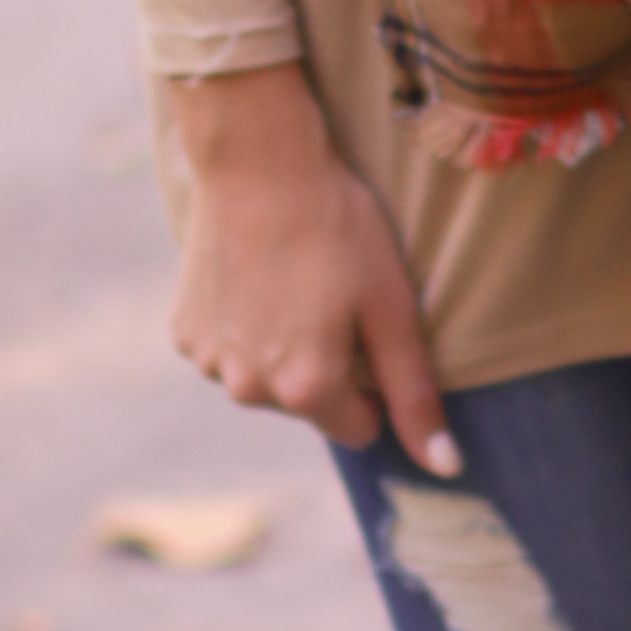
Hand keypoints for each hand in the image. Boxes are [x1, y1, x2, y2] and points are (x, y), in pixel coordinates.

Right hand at [165, 64, 457, 469]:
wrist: (258, 163)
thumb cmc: (338, 228)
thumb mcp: (391, 309)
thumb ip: (414, 394)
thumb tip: (447, 468)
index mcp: (305, 390)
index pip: (360, 430)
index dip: (374, 385)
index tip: (368, 330)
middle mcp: (249, 390)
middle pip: (311, 405)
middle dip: (327, 367)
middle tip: (330, 296)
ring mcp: (210, 363)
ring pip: (268, 380)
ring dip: (284, 348)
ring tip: (292, 282)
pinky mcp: (184, 333)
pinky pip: (231, 352)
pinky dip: (246, 327)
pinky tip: (256, 278)